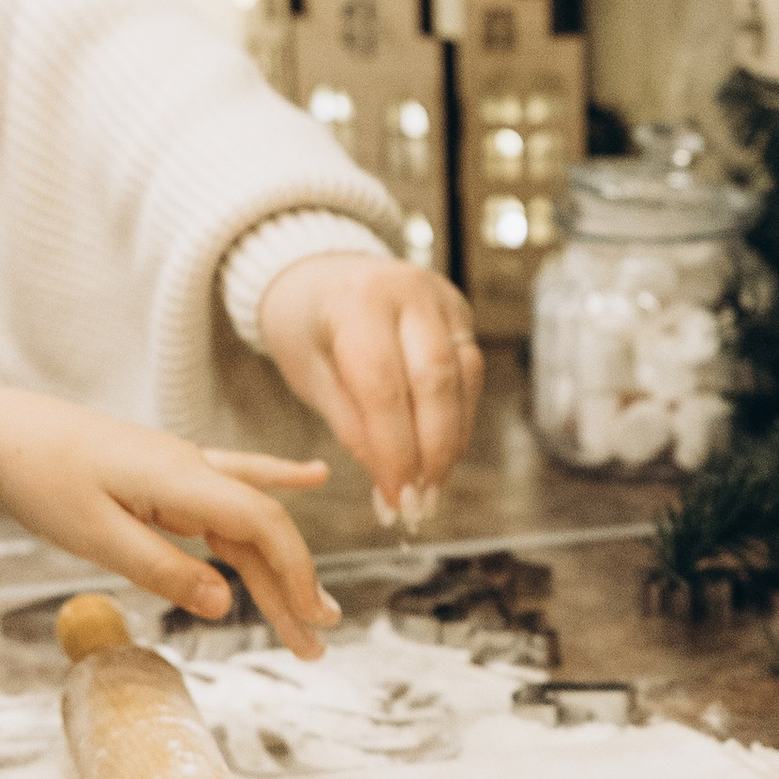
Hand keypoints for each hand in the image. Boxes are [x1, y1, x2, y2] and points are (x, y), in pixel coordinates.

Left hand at [0, 393, 338, 658]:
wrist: (5, 433)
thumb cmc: (43, 481)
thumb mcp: (94, 536)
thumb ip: (160, 567)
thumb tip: (221, 603)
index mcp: (180, 479)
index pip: (261, 525)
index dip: (293, 572)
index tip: (311, 619)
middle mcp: (194, 469)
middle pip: (262, 530)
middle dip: (294, 586)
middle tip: (318, 644)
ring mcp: (185, 469)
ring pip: (247, 522)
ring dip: (279, 568)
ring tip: (307, 619)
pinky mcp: (170, 475)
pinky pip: (234, 484)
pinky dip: (276, 482)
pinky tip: (313, 477)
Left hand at [257, 251, 483, 513]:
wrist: (321, 273)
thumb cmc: (308, 329)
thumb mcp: (311, 375)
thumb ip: (351, 424)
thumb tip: (390, 480)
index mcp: (357, 302)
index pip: (384, 387)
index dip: (394, 451)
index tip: (395, 500)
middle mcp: (408, 292)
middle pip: (436, 382)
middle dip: (432, 453)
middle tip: (421, 504)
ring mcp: (441, 298)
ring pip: (463, 379)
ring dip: (451, 442)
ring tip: (432, 489)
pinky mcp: (460, 312)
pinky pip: (470, 373)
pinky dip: (458, 419)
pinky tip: (441, 455)